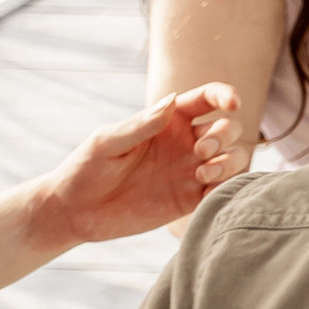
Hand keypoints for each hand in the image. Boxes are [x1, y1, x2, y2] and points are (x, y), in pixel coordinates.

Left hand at [35, 85, 240, 247]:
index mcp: (167, 121)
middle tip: (201, 150)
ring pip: (234, 157)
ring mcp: (190, 171)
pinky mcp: (191, 199)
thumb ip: (140, 124)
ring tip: (204, 174)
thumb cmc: (84, 169)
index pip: (206, 99)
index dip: (225, 96)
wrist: (74, 213)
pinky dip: (227, 188)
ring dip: (231, 162)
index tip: (232, 104)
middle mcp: (185, 143)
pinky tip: (208, 192)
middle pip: (227, 129)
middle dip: (223, 135)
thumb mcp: (106, 142)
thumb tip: (171, 100)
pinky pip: (223, 189)